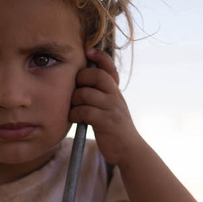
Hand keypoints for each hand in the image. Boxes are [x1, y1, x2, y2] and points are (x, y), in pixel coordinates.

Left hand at [69, 48, 142, 166]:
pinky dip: (75, 114)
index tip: (88, 51)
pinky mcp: (107, 122)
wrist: (129, 150)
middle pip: (97, 75)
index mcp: (116, 91)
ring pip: (86, 93)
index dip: (100, 57)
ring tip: (73, 108)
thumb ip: (101, 93)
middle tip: (75, 90)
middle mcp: (116, 96)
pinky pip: (85, 111)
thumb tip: (80, 79)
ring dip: (74, 100)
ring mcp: (112, 109)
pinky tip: (75, 119)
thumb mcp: (111, 106)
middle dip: (81, 79)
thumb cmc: (114, 128)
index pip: (110, 67)